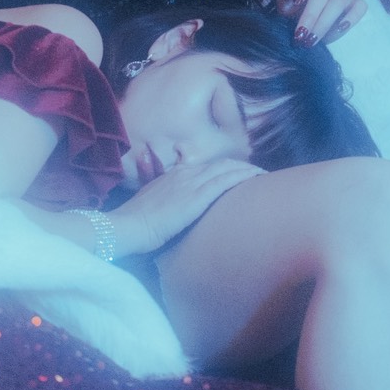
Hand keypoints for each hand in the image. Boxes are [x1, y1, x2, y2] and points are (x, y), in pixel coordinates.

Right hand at [108, 158, 263, 255]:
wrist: (127, 226)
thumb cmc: (135, 224)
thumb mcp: (151, 207)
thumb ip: (165, 205)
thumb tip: (173, 214)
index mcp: (173, 175)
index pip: (205, 167)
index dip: (224, 168)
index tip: (237, 173)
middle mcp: (184, 174)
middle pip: (220, 164)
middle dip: (241, 166)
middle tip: (257, 173)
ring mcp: (191, 183)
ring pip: (227, 168)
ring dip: (247, 169)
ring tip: (263, 174)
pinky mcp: (197, 196)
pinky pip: (226, 180)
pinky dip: (244, 175)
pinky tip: (258, 177)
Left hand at [276, 0, 365, 45]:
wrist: (310, 17)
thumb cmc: (295, 5)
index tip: (295, 1)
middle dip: (311, 15)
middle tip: (300, 34)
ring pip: (339, 1)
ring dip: (325, 22)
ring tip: (312, 39)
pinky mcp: (357, 2)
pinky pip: (359, 8)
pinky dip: (350, 19)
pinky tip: (339, 30)